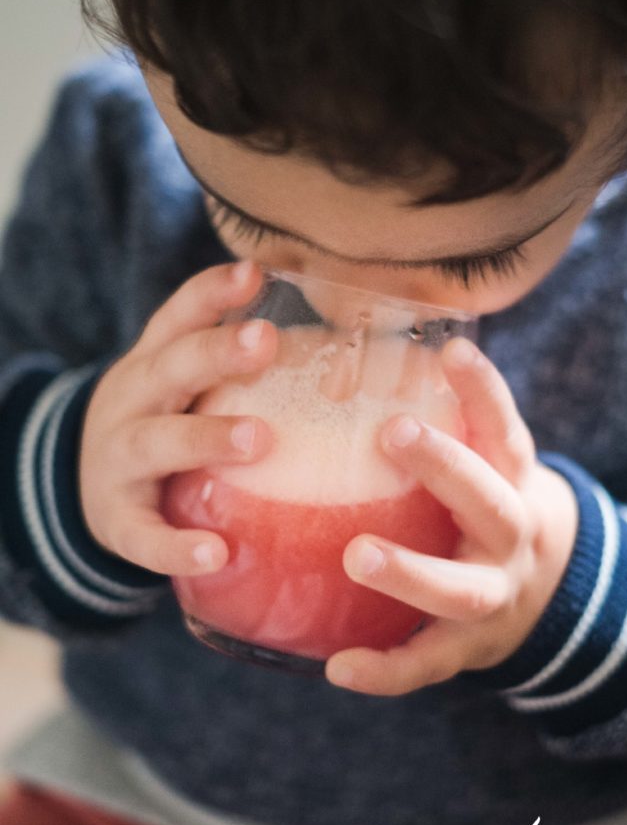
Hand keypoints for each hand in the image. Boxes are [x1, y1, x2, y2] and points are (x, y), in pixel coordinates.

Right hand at [79, 260, 276, 574]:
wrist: (81, 488)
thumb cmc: (162, 425)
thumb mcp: (181, 386)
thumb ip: (238, 367)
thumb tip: (348, 352)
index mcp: (153, 364)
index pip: (178, 317)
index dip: (212, 293)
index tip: (254, 272)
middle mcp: (131, 402)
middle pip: (170, 369)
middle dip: (215, 352)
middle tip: (266, 339)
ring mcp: (118, 460)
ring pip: (157, 443)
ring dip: (205, 437)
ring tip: (257, 439)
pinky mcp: (117, 521)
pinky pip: (144, 536)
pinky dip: (176, 546)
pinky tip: (215, 553)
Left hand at [325, 336, 578, 695]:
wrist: (546, 594)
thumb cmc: (487, 507)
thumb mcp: (486, 465)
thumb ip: (443, 426)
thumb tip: (347, 362)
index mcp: (513, 482)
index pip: (504, 429)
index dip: (483, 390)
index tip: (453, 349)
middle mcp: (512, 537)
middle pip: (491, 504)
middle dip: (448, 468)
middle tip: (395, 432)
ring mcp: (494, 597)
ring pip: (460, 591)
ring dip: (411, 572)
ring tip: (358, 554)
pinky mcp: (467, 649)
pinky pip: (426, 662)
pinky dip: (386, 670)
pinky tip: (337, 668)